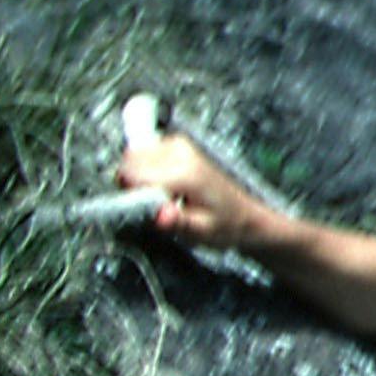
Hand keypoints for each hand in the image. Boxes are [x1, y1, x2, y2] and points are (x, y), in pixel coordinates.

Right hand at [115, 119, 271, 253]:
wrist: (245, 214)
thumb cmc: (225, 224)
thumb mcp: (202, 231)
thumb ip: (178, 223)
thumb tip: (161, 216)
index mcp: (187, 174)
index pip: (133, 175)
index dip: (130, 194)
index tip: (144, 208)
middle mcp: (182, 153)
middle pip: (130, 161)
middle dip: (132, 183)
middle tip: (154, 202)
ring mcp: (179, 144)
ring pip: (134, 154)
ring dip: (138, 174)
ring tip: (161, 194)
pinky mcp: (177, 143)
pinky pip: (144, 151)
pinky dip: (145, 167)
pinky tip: (163, 183)